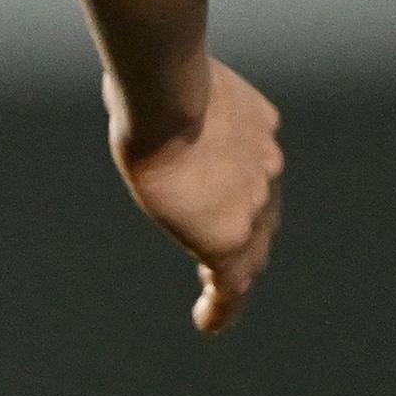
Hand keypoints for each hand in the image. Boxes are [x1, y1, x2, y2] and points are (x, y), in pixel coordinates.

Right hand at [110, 56, 283, 334]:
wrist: (168, 99)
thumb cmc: (154, 75)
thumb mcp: (170, 77)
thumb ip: (165, 89)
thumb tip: (129, 74)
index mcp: (257, 125)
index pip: (254, 165)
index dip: (243, 185)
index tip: (230, 197)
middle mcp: (266, 168)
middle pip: (261, 211)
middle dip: (245, 229)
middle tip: (224, 250)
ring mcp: (253, 207)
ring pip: (251, 249)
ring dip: (236, 267)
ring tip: (215, 294)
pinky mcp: (229, 242)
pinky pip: (231, 284)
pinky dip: (222, 306)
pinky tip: (208, 321)